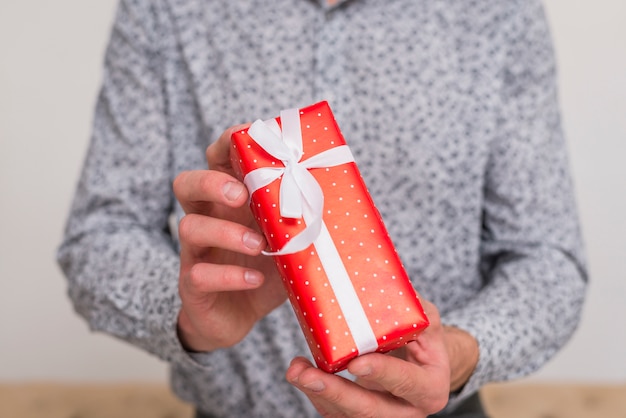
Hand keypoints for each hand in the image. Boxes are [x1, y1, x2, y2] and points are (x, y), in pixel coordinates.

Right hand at [174, 125, 286, 351]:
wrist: (237, 317)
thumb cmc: (265, 270)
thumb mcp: (287, 241)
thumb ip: (303, 219)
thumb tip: (351, 198)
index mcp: (229, 201)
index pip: (215, 160)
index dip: (226, 144)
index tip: (245, 138)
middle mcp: (207, 219)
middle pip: (186, 184)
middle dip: (212, 182)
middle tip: (241, 195)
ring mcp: (196, 252)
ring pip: (189, 227)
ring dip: (227, 233)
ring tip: (260, 246)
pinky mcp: (193, 284)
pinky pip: (199, 273)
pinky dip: (230, 275)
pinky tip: (254, 278)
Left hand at [286, 301, 478, 416]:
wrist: (423, 364)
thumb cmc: (423, 338)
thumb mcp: (427, 320)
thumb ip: (413, 307)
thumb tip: (383, 277)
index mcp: (430, 388)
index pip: (406, 382)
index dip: (381, 373)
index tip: (355, 362)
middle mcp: (407, 410)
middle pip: (369, 410)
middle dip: (335, 392)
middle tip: (308, 374)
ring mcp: (383, 416)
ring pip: (346, 415)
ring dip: (317, 393)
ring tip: (296, 371)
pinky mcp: (361, 415)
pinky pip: (335, 412)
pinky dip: (315, 394)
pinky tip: (301, 373)